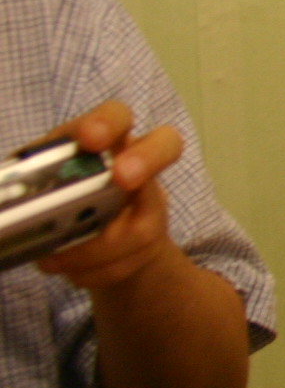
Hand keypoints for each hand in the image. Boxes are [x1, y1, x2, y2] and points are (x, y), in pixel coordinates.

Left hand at [35, 101, 183, 289]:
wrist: (92, 242)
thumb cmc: (56, 200)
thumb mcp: (38, 183)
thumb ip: (32, 179)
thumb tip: (11, 193)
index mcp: (103, 140)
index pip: (117, 115)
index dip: (108, 123)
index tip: (90, 139)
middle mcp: (137, 164)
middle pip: (167, 143)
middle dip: (145, 160)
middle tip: (124, 179)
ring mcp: (151, 202)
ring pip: (138, 226)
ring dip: (92, 249)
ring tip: (54, 259)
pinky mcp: (152, 239)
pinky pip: (127, 261)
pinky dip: (90, 271)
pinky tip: (72, 269)